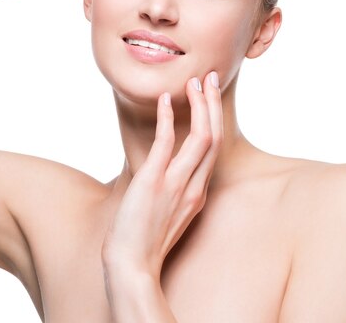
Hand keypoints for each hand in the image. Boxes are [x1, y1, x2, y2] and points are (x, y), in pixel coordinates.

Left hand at [101, 72, 222, 280]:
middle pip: (214, 138)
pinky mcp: (153, 182)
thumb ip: (173, 190)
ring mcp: (175, 184)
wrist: (131, 267)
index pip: (214, 149)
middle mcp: (193, 187)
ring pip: (201, 138)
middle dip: (214, 105)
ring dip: (200, 105)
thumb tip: (162, 168)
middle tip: (211, 78)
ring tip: (194, 82)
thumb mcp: (168, 214)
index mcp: (197, 194)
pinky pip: (166, 143)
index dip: (214, 119)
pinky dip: (167, 118)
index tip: (209, 97)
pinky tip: (165, 99)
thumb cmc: (143, 242)